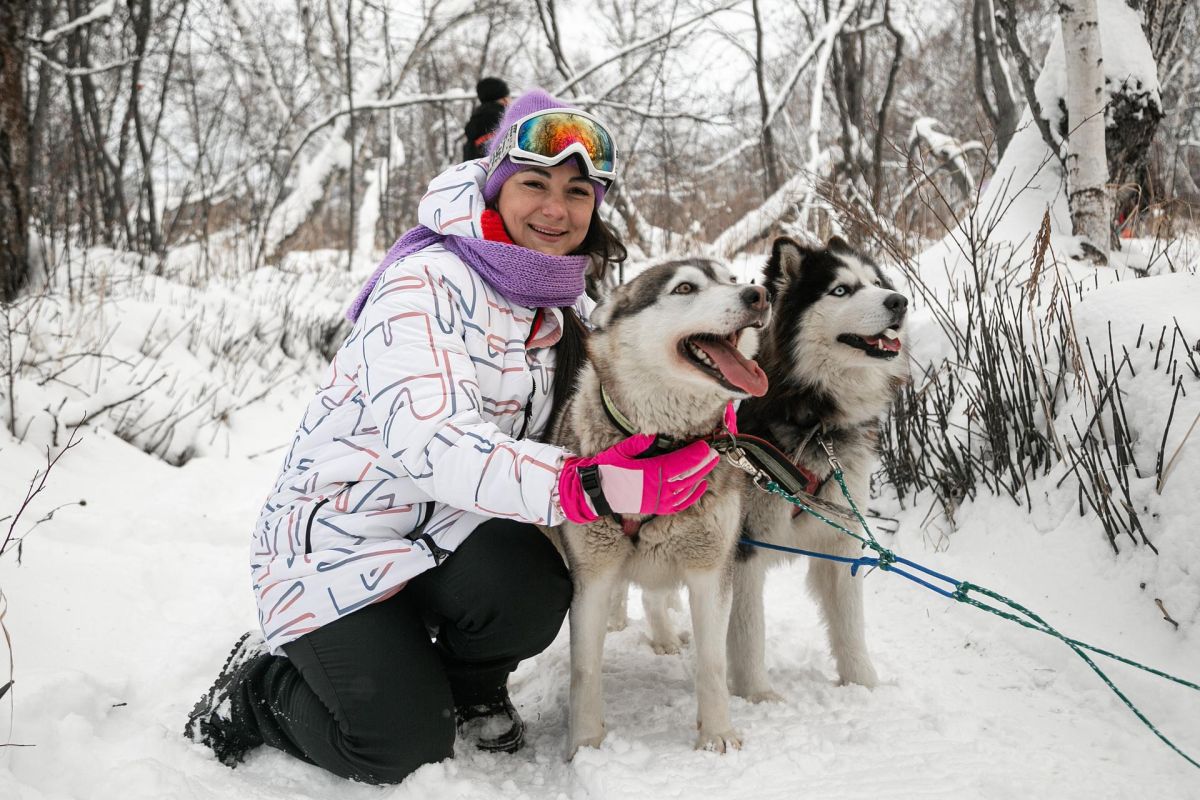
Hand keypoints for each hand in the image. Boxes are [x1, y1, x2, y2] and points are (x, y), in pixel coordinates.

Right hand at [558, 433, 718, 523]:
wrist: (596, 492)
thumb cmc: (607, 468)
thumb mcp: (621, 450)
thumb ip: (640, 441)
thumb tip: (655, 432)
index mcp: (650, 473)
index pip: (680, 463)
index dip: (696, 455)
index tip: (707, 446)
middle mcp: (657, 489)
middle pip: (688, 476)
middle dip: (704, 464)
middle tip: (715, 453)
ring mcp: (658, 501)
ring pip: (687, 490)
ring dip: (701, 477)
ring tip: (710, 464)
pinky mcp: (656, 508)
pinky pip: (680, 504)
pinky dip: (692, 496)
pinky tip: (700, 486)